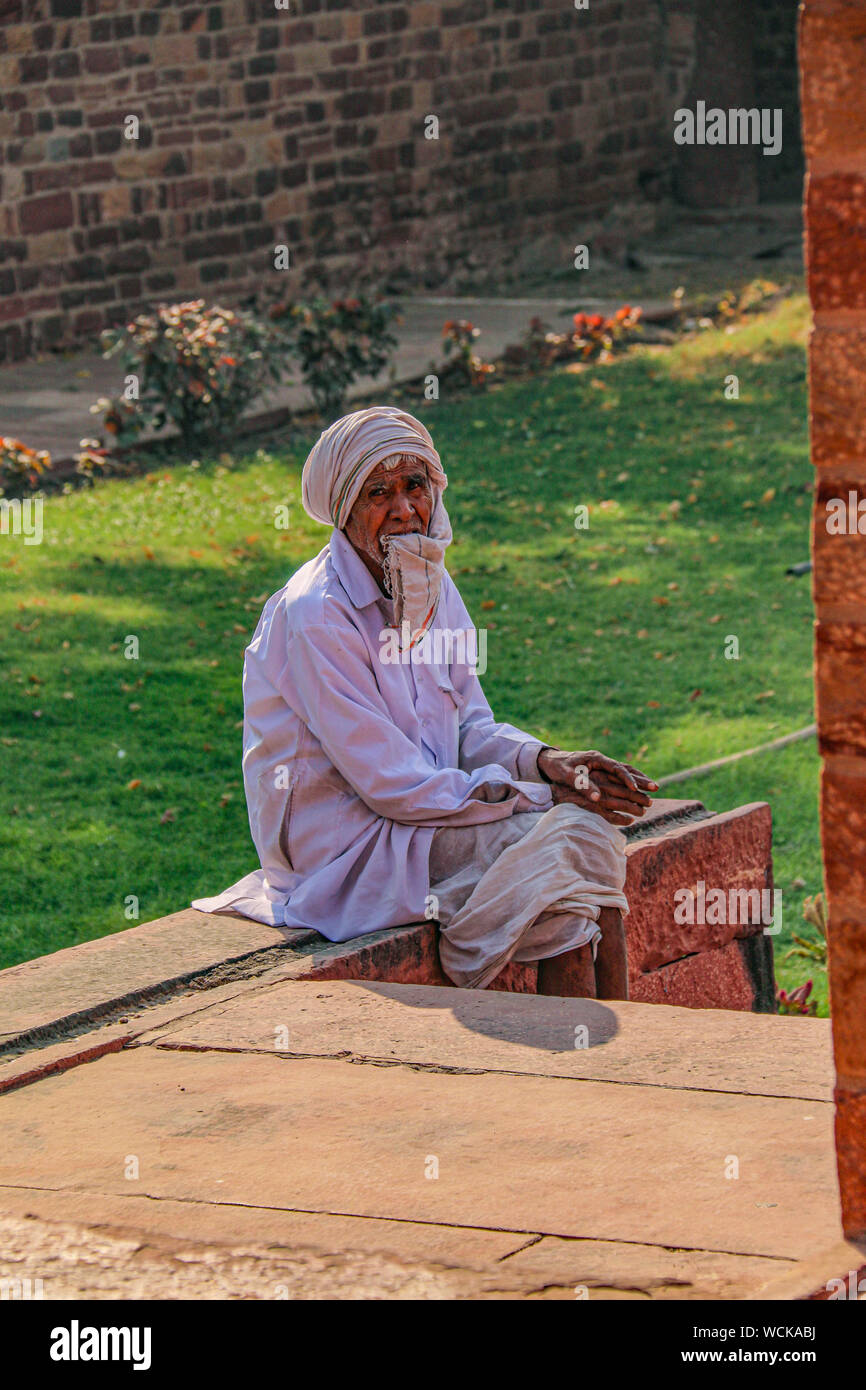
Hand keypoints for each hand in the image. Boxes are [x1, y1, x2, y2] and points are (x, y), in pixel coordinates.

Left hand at [537, 747, 657, 826]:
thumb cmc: (558, 767)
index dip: (627, 778)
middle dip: (641, 778)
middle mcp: (603, 760)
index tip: (635, 788)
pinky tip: (640, 788)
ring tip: (654, 788)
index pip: (616, 768)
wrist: (550, 760)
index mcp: (596, 758)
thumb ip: (583, 785)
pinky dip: (631, 781)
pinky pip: (620, 775)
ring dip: (639, 779)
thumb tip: (598, 799)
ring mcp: (603, 764)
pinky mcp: (602, 770)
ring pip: (626, 771)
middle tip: (656, 788)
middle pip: (626, 768)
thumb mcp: (568, 776)